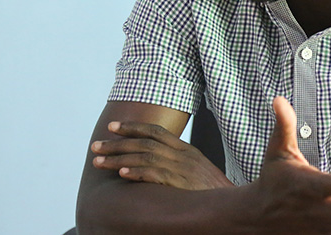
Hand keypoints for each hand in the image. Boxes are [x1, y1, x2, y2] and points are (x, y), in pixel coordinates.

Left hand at [91, 120, 232, 189]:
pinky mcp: (181, 184)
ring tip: (98, 162)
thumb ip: (178, 161)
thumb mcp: (197, 169)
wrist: (234, 203)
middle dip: (117, 143)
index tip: (113, 127)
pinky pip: (155, 175)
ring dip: (118, 159)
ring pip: (144, 157)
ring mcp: (182, 169)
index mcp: (186, 149)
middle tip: (96, 146)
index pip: (156, 131)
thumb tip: (155, 159)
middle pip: (144, 143)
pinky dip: (137, 173)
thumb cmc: (213, 190)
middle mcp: (183, 156)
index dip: (133, 127)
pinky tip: (121, 174)